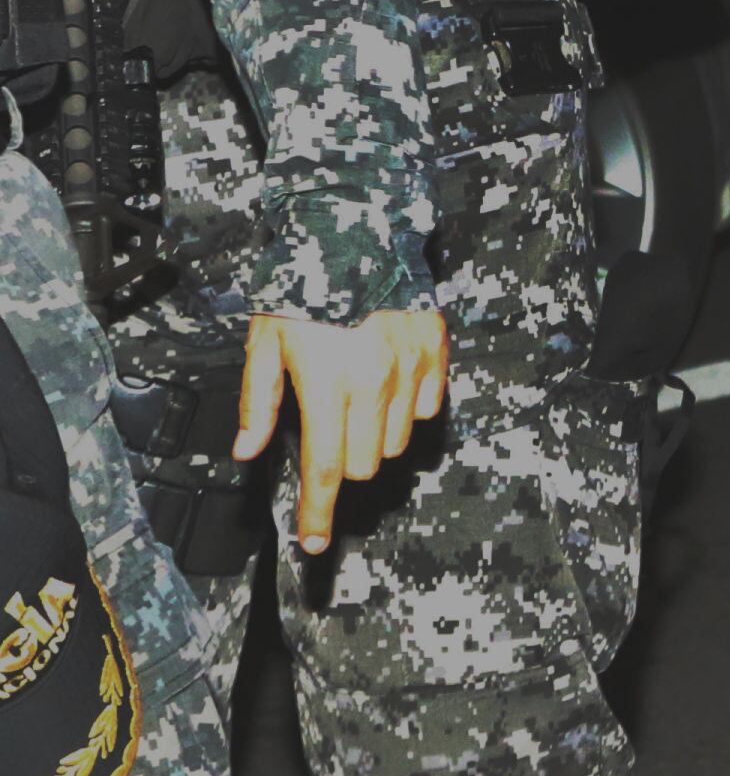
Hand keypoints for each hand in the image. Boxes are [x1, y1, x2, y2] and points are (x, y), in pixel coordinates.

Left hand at [238, 308, 449, 552]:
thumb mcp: (265, 344)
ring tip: (357, 401)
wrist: (358, 234)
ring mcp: (411, 368)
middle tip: (328, 432)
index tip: (315, 541)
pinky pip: (428, 407)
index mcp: (328, 385)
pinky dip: (408, 408)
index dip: (318, 513)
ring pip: (396, 442)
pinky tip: (389, 383)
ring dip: (373, 438)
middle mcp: (375, 382)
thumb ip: (258, 402)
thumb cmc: (304, 289)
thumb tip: (247, 450)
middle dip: (342, 463)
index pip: (325, 469)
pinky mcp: (436, 352)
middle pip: (363, 464)